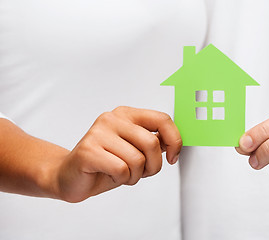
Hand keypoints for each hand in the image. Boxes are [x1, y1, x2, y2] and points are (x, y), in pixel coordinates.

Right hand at [56, 107, 181, 202]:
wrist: (69, 176)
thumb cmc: (105, 164)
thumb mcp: (135, 150)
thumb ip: (153, 143)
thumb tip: (175, 142)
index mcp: (126, 114)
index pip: (162, 119)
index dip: (174, 140)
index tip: (172, 157)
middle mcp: (112, 118)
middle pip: (151, 143)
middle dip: (153, 166)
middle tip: (141, 172)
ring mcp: (98, 133)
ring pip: (137, 159)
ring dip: (135, 175)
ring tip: (122, 174)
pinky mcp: (88, 150)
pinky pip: (121, 169)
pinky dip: (122, 179)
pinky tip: (110, 176)